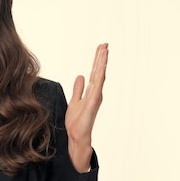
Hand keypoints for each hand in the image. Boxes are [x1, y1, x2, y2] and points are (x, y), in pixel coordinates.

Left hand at [65, 43, 107, 171]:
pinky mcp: (92, 102)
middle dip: (101, 57)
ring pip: (100, 76)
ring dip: (102, 63)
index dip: (98, 60)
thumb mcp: (74, 101)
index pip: (95, 72)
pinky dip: (99, 76)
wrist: (77, 136)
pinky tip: (101, 68)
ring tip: (104, 51)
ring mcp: (95, 97)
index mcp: (91, 91)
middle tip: (105, 44)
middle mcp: (96, 93)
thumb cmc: (77, 122)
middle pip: (99, 71)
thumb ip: (78, 89)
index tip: (100, 48)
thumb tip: (80, 76)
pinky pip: (96, 87)